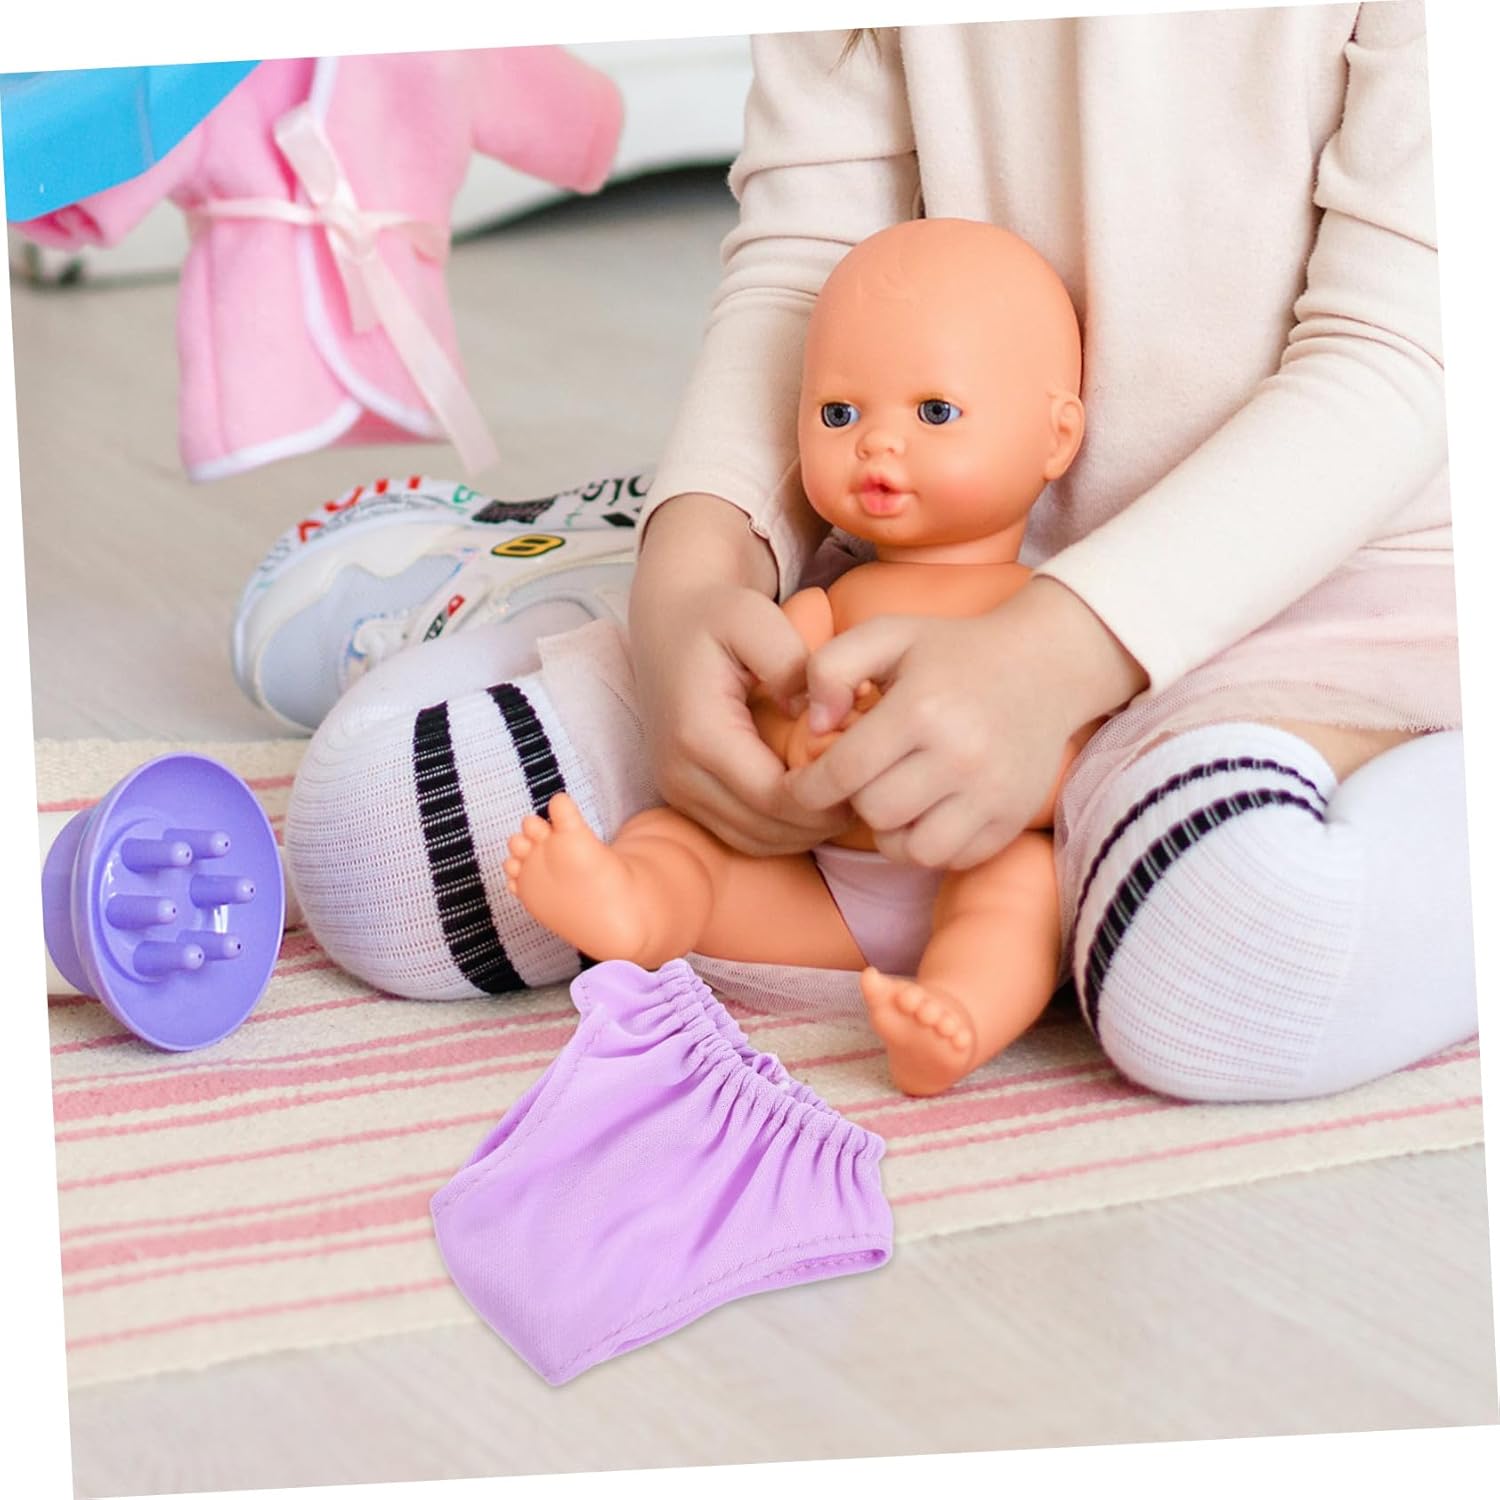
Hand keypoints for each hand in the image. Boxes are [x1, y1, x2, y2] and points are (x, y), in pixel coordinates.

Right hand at [629, 494, 852, 855]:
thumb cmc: (716, 614)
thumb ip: (791, 661)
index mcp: (698, 733)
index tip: (865, 774)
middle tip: (868, 792)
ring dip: (804, 831)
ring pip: (754, 841)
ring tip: (845, 797)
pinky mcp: (683, 797)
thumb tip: (817, 713)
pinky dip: (782, 830)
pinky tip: (814, 802)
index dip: (824, 798)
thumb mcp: (755, 617)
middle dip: (820, 819)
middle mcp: (680, 772)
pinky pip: (740, 835)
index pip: (773, 796)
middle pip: (765, 828)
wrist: (667, 620)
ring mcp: (677, 790)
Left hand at [789, 578, 1145, 868]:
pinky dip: (929, 844)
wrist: (1045, 666)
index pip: (843, 772)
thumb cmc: (953, 651)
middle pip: (874, 812)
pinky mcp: (1011, 820)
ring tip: (895, 798)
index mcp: (922, 709)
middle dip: (856, 798)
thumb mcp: (887, 635)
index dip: (807, 786)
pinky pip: (950, 859)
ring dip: (891, 830)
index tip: (799, 784)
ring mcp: (991, 793)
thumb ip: (831, 668)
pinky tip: (928, 811)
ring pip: (911, 849)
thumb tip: (815, 725)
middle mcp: (960, 756)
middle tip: (866, 776)